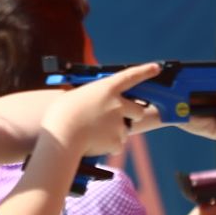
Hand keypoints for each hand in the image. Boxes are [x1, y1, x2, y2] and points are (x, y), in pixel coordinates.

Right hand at [43, 62, 159, 155]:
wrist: (61, 138)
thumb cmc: (60, 116)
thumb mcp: (72, 97)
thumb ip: (87, 98)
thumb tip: (89, 102)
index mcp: (107, 88)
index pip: (131, 76)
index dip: (145, 71)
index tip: (155, 68)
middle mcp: (118, 105)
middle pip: (138, 110)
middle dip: (132, 115)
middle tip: (118, 119)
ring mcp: (119, 124)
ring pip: (125, 130)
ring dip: (114, 133)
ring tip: (93, 134)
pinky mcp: (116, 141)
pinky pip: (117, 146)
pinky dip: (108, 146)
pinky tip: (93, 144)